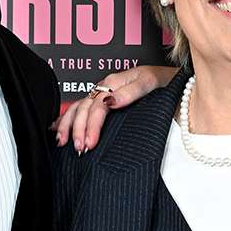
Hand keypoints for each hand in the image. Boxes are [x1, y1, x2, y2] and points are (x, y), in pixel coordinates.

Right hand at [52, 65, 173, 151]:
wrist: (173, 81)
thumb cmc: (164, 82)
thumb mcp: (150, 82)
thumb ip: (130, 92)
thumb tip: (109, 102)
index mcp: (114, 82)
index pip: (97, 107)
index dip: (91, 126)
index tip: (90, 143)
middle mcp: (104, 87)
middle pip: (83, 108)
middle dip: (77, 129)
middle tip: (79, 149)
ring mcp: (102, 93)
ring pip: (76, 108)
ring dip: (67, 125)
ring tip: (62, 142)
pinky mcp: (103, 100)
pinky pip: (78, 108)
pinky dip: (65, 118)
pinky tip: (57, 128)